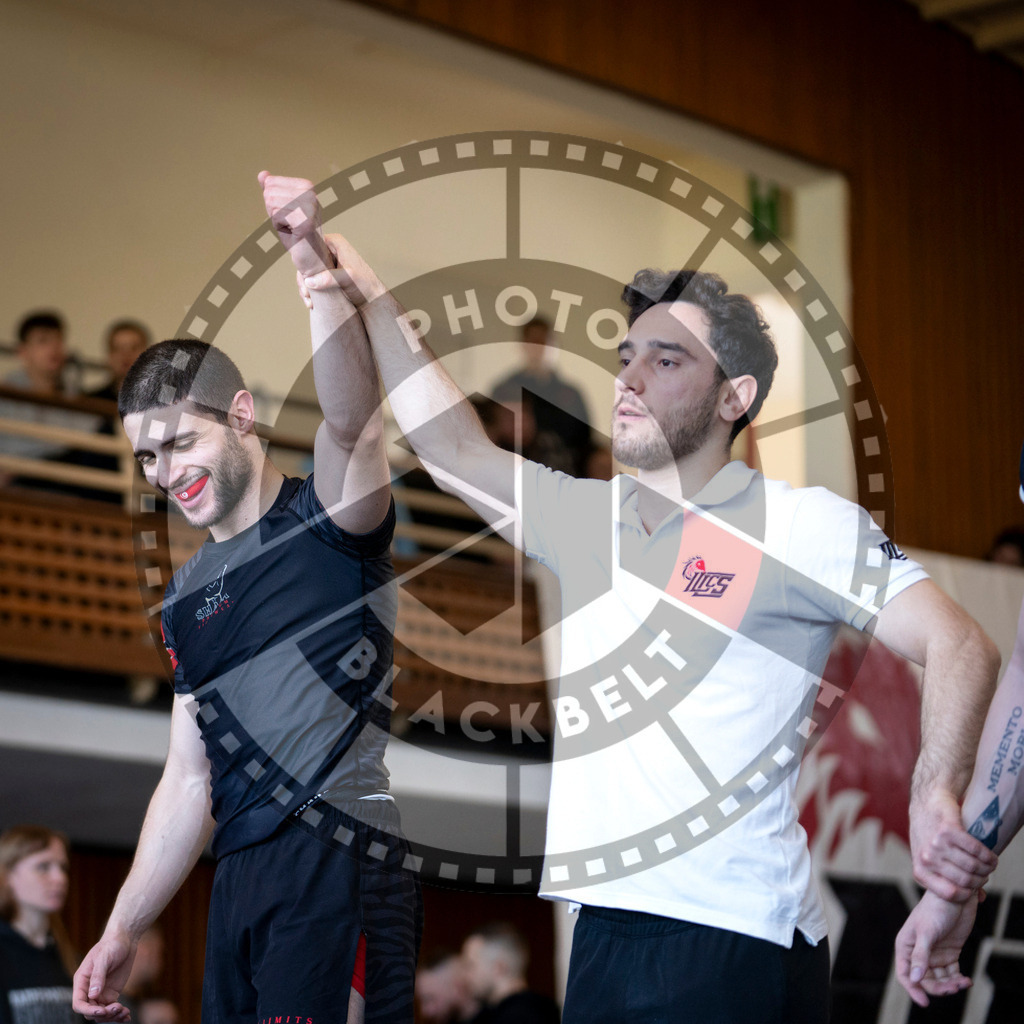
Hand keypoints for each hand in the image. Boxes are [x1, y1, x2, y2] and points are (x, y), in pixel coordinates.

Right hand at [72, 932, 135, 1021]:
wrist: (125, 939)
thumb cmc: (112, 944)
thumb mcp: (104, 957)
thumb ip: (98, 975)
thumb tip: (93, 994)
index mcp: (82, 981)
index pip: (79, 1003)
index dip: (88, 1010)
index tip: (102, 1011)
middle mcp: (89, 990)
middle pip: (90, 1012)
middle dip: (103, 1014)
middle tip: (118, 1008)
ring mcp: (100, 993)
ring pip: (101, 1014)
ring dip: (112, 1017)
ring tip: (125, 1013)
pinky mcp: (111, 993)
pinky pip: (111, 1009)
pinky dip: (118, 1014)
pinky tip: (127, 1016)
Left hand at [258, 171, 333, 276]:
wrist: (311, 256)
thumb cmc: (295, 233)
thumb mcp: (281, 208)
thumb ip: (272, 190)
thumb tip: (262, 174)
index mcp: (306, 186)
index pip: (270, 183)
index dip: (273, 202)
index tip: (288, 214)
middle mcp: (310, 192)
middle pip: (269, 193)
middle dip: (273, 211)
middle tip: (289, 223)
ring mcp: (309, 206)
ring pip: (271, 204)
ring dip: (276, 220)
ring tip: (291, 227)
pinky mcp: (305, 220)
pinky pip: (276, 216)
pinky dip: (279, 227)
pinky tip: (293, 232)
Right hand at [297, 233, 386, 311]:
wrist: (373, 299)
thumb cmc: (365, 285)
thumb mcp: (347, 279)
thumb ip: (329, 278)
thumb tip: (309, 281)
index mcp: (334, 242)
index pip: (309, 245)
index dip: (303, 261)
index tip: (303, 279)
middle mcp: (329, 249)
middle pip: (306, 260)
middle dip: (303, 279)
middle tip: (306, 294)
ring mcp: (327, 262)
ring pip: (307, 272)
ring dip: (305, 287)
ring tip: (310, 302)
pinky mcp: (326, 274)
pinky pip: (312, 280)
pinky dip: (310, 291)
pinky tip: (312, 303)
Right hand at [895, 889, 978, 1006]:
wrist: (956, 896)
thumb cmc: (935, 909)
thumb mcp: (927, 932)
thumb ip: (921, 956)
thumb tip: (915, 979)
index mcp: (906, 945)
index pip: (905, 974)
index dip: (913, 989)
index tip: (925, 1002)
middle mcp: (919, 952)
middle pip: (925, 980)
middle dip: (938, 988)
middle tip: (953, 987)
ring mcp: (934, 953)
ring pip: (940, 979)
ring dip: (950, 985)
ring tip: (962, 983)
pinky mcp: (949, 953)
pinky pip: (952, 973)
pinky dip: (959, 979)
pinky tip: (967, 980)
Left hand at [910, 786, 996, 900]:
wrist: (925, 805)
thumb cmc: (929, 837)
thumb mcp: (932, 861)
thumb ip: (951, 881)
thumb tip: (978, 898)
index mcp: (921, 872)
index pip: (952, 894)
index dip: (969, 892)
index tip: (976, 885)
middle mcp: (927, 859)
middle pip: (966, 880)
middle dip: (981, 879)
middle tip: (986, 873)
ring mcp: (936, 844)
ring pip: (972, 866)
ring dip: (987, 868)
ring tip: (989, 865)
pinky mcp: (948, 830)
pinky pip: (975, 850)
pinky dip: (987, 855)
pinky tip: (990, 856)